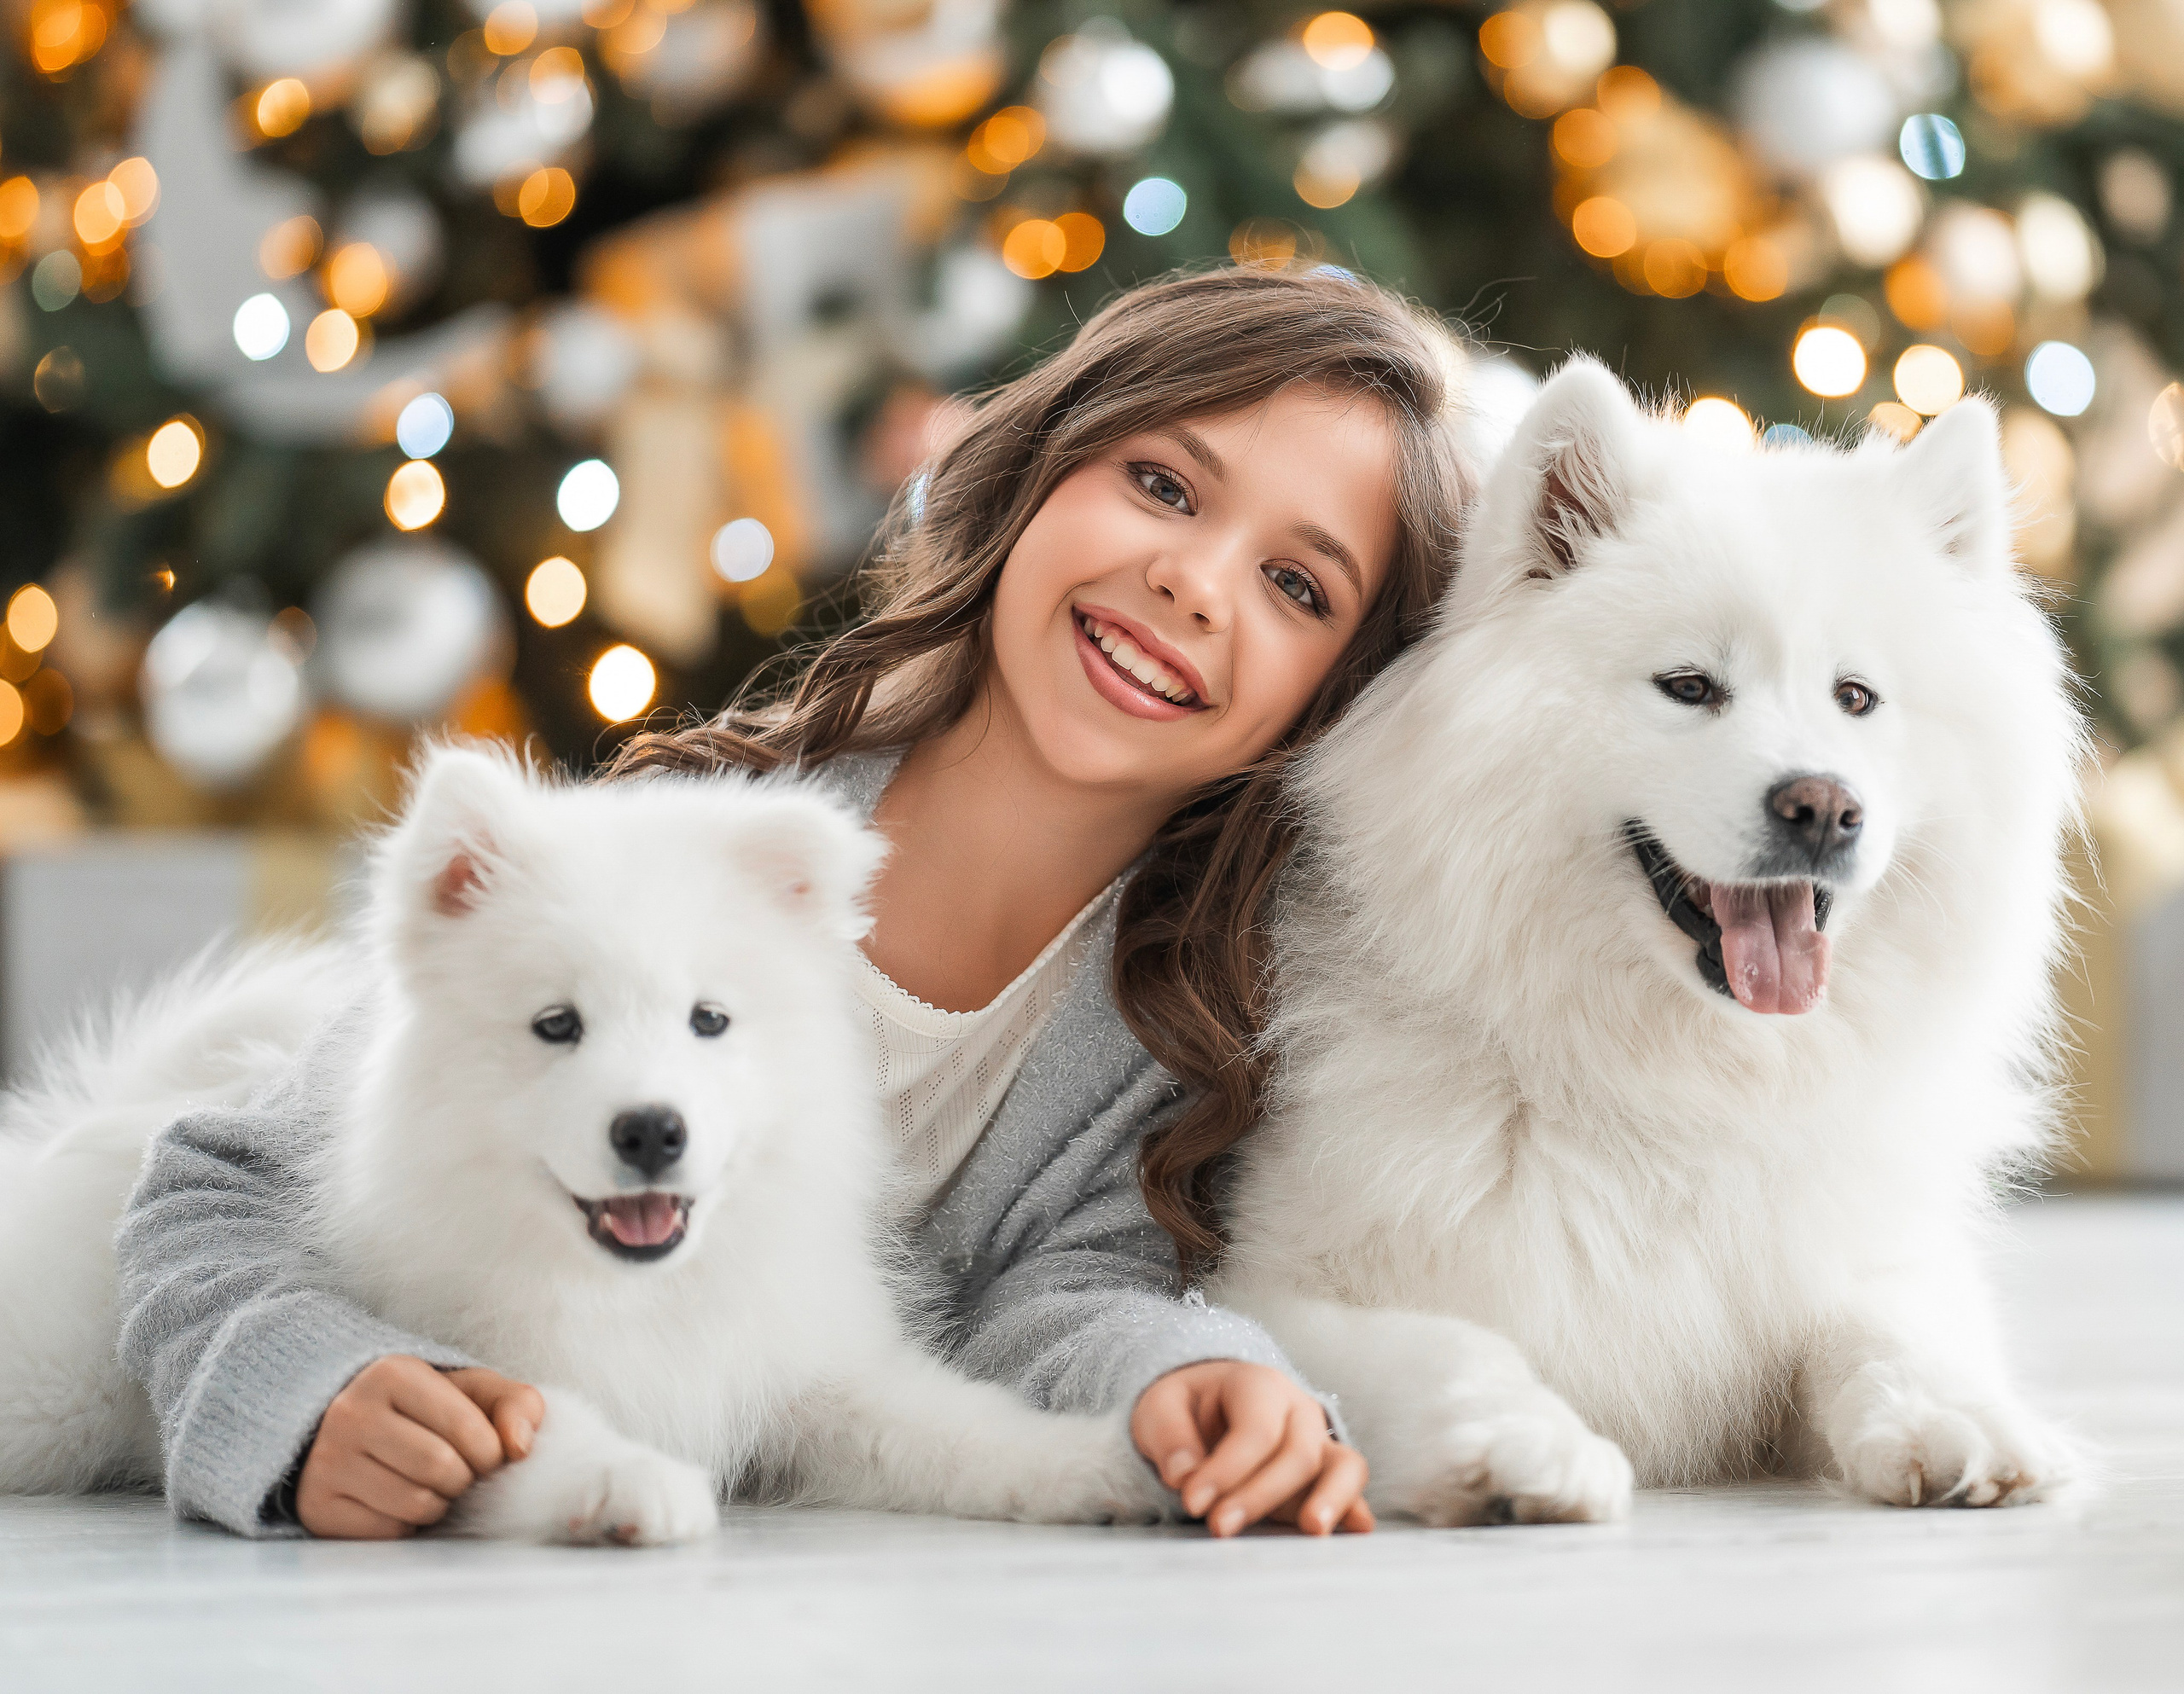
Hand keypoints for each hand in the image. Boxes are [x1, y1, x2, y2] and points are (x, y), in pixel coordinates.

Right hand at [296, 1357, 544, 1539]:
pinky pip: (386, 1534)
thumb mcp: (476, 1392)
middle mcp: (350, 1412)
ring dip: (438, 1505)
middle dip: (464, 1480)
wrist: (356, 1431)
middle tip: (457, 1473)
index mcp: (393, 1373)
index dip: (491, 1452)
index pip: (467, 1428)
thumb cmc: (430, 1411)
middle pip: (441, 1468)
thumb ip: (517, 1405)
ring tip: (429, 1485)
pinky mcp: (315, 1506)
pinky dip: (405, 1526)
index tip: (486, 1454)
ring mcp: (326, 1461)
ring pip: (414, 1505)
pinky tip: (398, 1502)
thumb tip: (520, 1447)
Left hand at [1132, 1360, 1372, 1537]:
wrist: (1209, 1405)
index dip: (1227, 1470)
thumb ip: (1168, 1435)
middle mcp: (1298, 1410)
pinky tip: (1353, 1531)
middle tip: (1219, 1527)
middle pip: (1297, 1454)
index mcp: (1259, 1384)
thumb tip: (1184, 1475)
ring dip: (1332, 1498)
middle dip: (1259, 1495)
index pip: (1256, 1430)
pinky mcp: (1325, 1477)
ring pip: (1345, 1465)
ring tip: (1311, 1529)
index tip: (1192, 1502)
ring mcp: (1319, 1443)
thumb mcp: (1160, 1406)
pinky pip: (1350, 1489)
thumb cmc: (1186, 1407)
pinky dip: (1353, 1510)